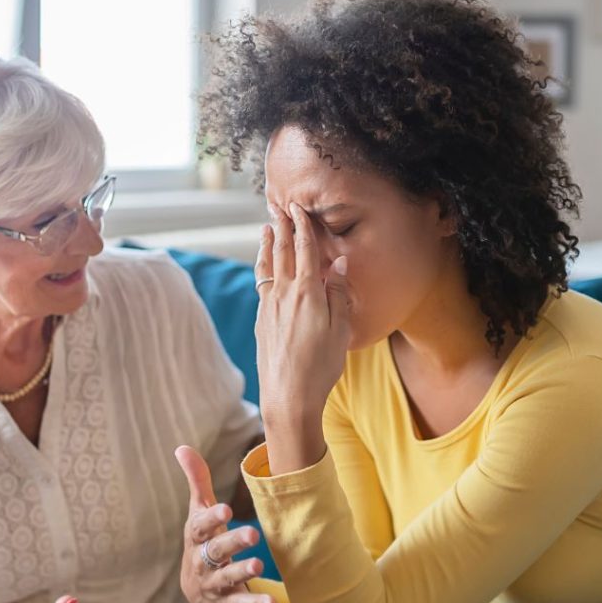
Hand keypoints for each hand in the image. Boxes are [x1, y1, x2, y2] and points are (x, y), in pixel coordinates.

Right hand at [176, 445, 275, 602]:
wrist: (195, 590)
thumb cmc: (202, 540)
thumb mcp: (197, 513)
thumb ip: (197, 481)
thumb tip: (181, 447)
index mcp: (196, 537)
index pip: (200, 526)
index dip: (211, 518)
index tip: (226, 509)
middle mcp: (201, 560)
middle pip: (215, 551)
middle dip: (232, 542)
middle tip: (252, 533)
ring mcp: (214, 583)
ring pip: (227, 578)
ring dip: (242, 572)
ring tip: (258, 564)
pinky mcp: (227, 602)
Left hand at [255, 204, 350, 468]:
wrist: (288, 396)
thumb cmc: (321, 365)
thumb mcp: (340, 329)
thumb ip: (339, 293)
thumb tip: (338, 263)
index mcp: (308, 292)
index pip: (306, 250)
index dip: (303, 226)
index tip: (298, 207)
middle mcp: (284, 294)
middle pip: (283, 252)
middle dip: (282, 227)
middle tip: (279, 206)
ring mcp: (269, 306)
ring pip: (268, 266)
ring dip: (268, 244)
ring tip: (267, 227)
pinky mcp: (261, 320)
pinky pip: (262, 283)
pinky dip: (263, 266)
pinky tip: (264, 265)